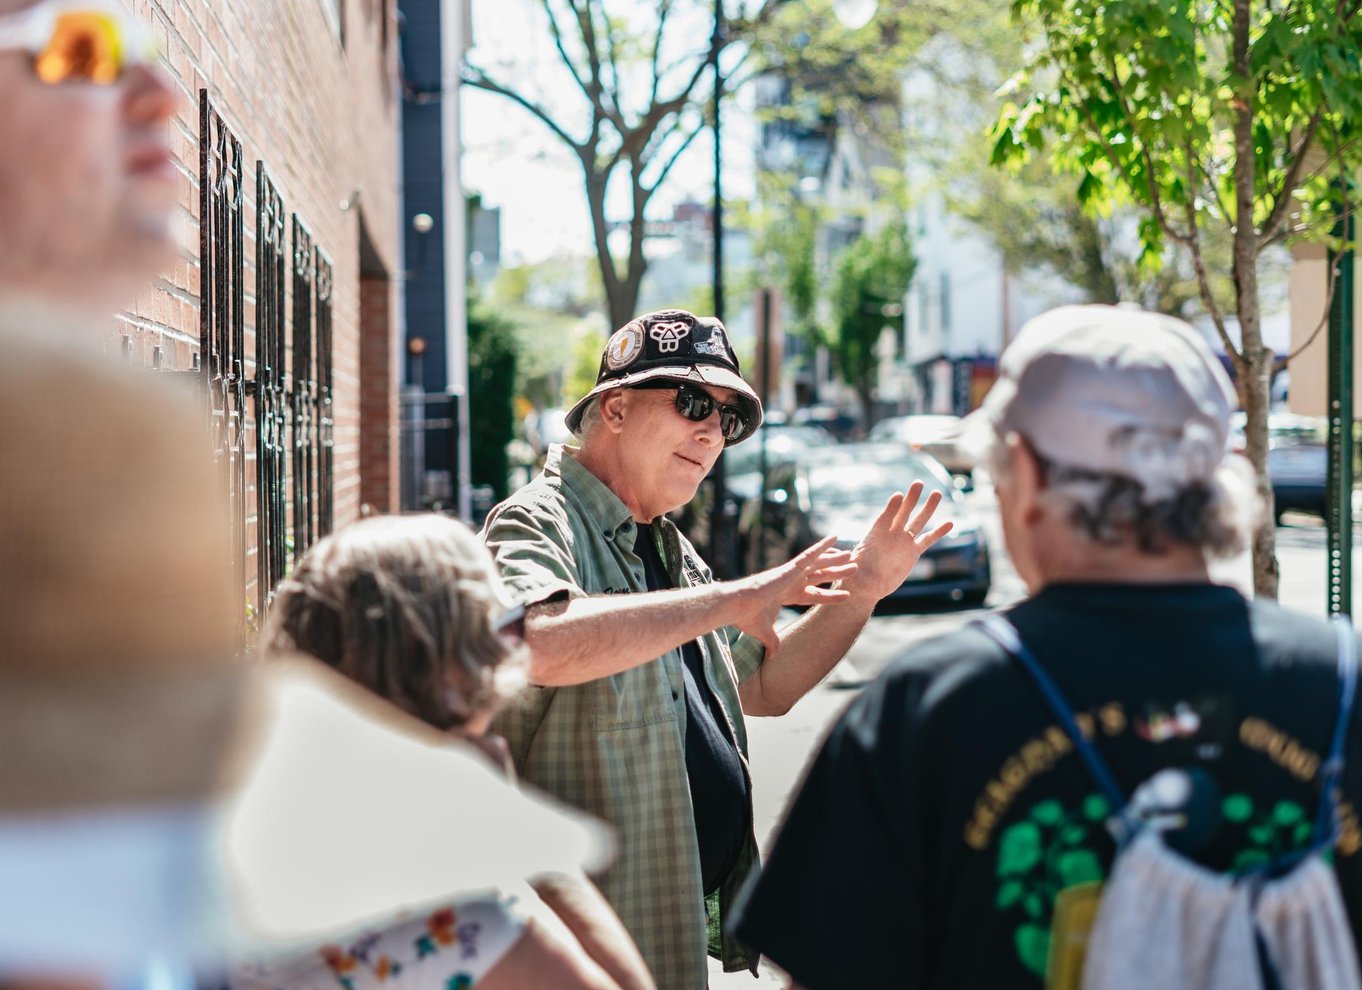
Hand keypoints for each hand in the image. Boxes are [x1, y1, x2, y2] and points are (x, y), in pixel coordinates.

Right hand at [729, 536, 856, 656]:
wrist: (736, 606)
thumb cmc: (746, 617)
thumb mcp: (764, 632)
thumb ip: (772, 642)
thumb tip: (772, 656)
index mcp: (786, 595)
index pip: (814, 595)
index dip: (830, 596)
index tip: (846, 595)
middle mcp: (791, 582)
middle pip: (819, 576)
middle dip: (836, 573)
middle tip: (852, 568)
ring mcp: (791, 574)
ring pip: (818, 564)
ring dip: (834, 559)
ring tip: (851, 555)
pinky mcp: (790, 568)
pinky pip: (809, 555)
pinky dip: (822, 546)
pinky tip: (835, 538)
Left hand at [840, 481, 951, 601]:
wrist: (868, 585)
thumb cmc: (856, 575)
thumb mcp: (854, 565)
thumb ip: (857, 560)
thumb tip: (848, 560)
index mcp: (875, 534)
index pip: (885, 517)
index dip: (891, 507)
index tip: (897, 496)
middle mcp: (891, 534)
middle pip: (903, 512)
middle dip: (911, 498)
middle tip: (918, 483)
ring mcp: (903, 542)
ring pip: (918, 521)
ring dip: (927, 508)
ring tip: (936, 493)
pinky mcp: (913, 552)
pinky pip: (927, 540)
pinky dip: (938, 532)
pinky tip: (949, 523)